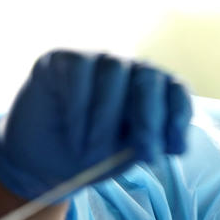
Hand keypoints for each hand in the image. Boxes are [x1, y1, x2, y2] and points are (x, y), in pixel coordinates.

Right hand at [0, 50, 191, 200]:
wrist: (41, 161)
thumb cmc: (90, 156)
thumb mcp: (125, 155)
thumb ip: (147, 143)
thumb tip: (175, 145)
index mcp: (152, 91)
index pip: (175, 90)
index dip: (179, 115)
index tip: (176, 147)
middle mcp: (128, 69)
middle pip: (148, 79)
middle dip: (149, 120)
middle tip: (145, 154)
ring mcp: (96, 59)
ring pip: (113, 75)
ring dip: (106, 122)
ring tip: (94, 157)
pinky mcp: (63, 58)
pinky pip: (79, 75)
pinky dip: (80, 112)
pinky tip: (76, 139)